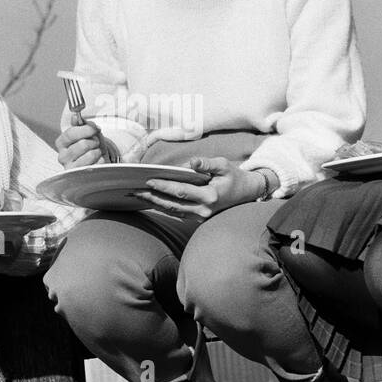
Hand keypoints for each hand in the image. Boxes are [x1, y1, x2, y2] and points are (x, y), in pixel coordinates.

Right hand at [55, 119, 113, 168]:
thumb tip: (75, 117)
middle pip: (82, 144)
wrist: (97, 160)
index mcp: (61, 143)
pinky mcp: (82, 177)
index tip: (95, 128)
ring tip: (96, 152)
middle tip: (95, 142)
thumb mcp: (86, 132)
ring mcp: (71, 168)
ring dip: (98, 151)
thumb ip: (81, 124)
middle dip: (94, 141)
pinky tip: (97, 161)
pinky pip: (98, 164)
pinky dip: (101, 160)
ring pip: (91, 155)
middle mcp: (62, 157)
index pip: (70, 134)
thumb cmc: (90, 145)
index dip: (85, 130)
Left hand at [140, 157, 267, 219]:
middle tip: (134, 191)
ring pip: (173, 211)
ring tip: (138, 196)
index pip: (181, 191)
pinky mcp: (198, 219)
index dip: (164, 186)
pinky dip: (164, 207)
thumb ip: (207, 164)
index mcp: (210, 196)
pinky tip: (152, 200)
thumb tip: (191, 162)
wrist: (247, 193)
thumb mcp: (223, 165)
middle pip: (172, 205)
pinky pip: (178, 213)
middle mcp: (204, 210)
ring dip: (155, 204)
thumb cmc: (233, 176)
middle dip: (152, 197)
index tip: (148, 180)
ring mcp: (201, 217)